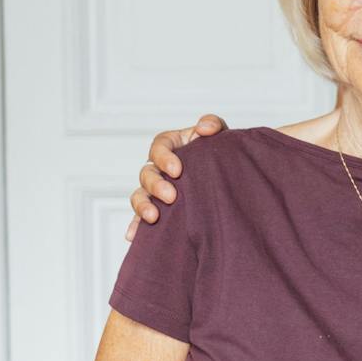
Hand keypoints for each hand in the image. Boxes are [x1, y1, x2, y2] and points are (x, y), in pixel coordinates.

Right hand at [125, 115, 227, 240]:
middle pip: (147, 173)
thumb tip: (204, 128)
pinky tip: (133, 236)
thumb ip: (213, 124)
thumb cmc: (219, 152)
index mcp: (171, 146)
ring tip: (153, 217)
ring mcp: (156, 189)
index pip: (159, 147)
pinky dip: (135, 226)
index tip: (177, 170)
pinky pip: (141, 218)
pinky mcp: (158, 208)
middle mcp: (159, 168)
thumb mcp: (219, 135)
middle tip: (172, 196)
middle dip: (156, 185)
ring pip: (139, 195)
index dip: (164, 157)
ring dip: (143, 206)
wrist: (228, 176)